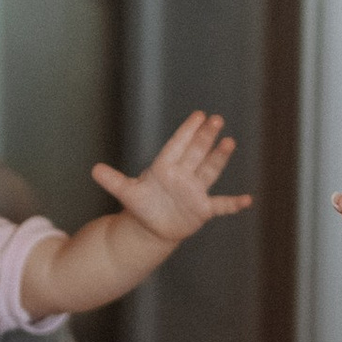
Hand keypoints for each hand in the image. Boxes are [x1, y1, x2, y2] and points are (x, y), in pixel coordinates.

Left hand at [92, 110, 251, 246]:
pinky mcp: (202, 209)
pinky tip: (247, 200)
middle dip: (205, 137)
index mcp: (165, 167)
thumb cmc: (142, 205)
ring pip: (209, 171)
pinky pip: (221, 205)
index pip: (177, 145)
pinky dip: (234, 204)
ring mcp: (195, 191)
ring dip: (218, 158)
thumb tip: (94, 169)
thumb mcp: (126, 193)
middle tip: (216, 119)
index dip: (187, 131)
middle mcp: (183, 175)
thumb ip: (113, 181)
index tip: (198, 115)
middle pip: (196, 153)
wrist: (152, 227)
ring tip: (229, 142)